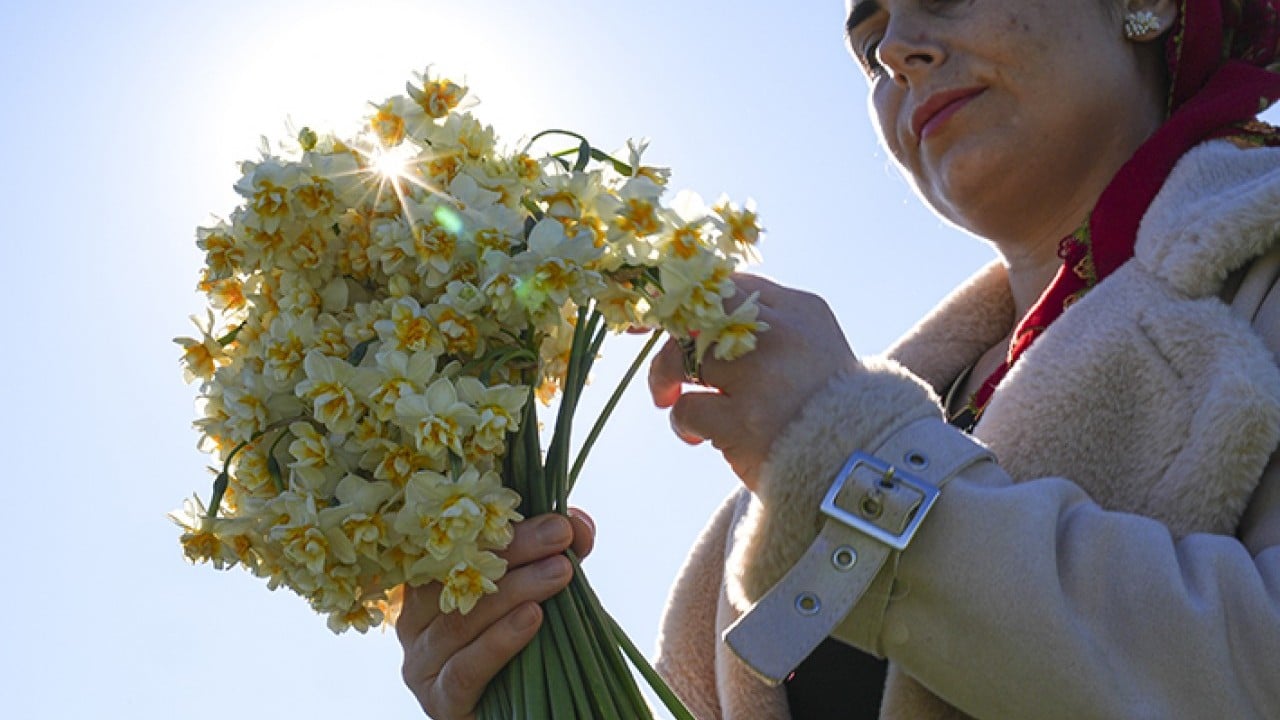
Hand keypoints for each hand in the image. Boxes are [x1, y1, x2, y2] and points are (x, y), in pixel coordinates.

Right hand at [397, 509, 595, 718]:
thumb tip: (579, 524)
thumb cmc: (520, 647)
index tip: (554, 518)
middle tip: (559, 535)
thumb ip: (552, 557)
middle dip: (516, 550)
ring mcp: (421, 663)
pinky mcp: (439, 701)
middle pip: (458, 574)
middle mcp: (415, 620)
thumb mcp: (536, 594)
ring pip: (463, 618)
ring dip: (516, 590)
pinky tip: (532, 618)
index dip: (502, 526)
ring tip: (559, 572)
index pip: (457, 544)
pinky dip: (500, 640)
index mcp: (428, 584)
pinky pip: (466, 668)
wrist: (520, 711)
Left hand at [649, 274, 857, 490]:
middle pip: (699, 312)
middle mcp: (781, 334)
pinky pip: (686, 407)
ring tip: (676, 402)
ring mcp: (763, 376)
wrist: (859, 466)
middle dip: (673, 340)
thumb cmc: (825, 407)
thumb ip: (764, 324)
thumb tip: (692, 315)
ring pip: (685, 355)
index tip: (661, 323)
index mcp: (799, 310)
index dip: (685, 301)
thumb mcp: (811, 347)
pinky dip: (682, 422)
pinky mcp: (745, 421)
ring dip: (670, 381)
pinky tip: (696, 436)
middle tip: (671, 371)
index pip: (727, 284)